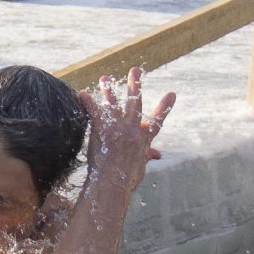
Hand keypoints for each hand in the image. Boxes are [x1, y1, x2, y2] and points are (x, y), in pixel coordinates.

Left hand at [78, 67, 173, 194]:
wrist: (112, 184)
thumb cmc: (126, 179)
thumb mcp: (141, 167)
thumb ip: (147, 156)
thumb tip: (157, 154)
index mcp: (144, 139)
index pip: (157, 121)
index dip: (164, 107)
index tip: (171, 94)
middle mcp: (132, 130)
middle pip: (136, 103)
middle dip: (135, 85)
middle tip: (135, 69)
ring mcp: (118, 128)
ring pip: (114, 104)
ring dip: (108, 90)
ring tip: (104, 78)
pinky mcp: (103, 130)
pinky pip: (94, 112)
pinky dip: (88, 102)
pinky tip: (82, 93)